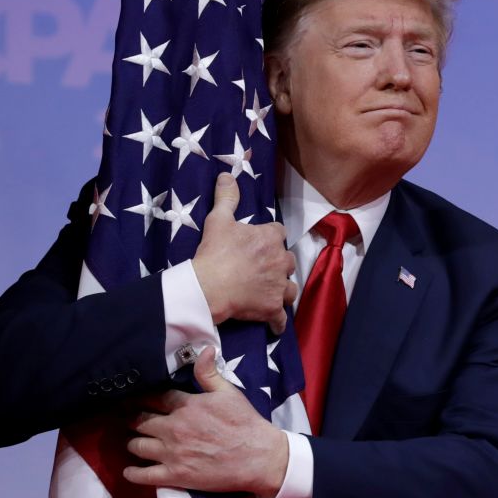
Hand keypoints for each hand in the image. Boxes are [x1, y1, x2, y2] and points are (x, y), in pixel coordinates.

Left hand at [123, 348, 288, 496]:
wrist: (258, 457)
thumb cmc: (245, 423)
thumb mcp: (229, 393)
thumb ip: (210, 373)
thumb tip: (205, 349)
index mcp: (186, 406)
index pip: (154, 397)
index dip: (141, 397)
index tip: (134, 398)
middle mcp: (173, 428)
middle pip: (139, 421)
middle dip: (132, 418)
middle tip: (130, 419)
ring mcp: (172, 453)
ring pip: (136, 446)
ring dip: (132, 443)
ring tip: (134, 442)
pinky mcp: (174, 475)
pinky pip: (143, 475)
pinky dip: (132, 473)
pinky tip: (130, 470)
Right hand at [192, 173, 296, 334]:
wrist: (207, 287)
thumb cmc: (214, 252)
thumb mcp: (218, 220)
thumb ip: (226, 197)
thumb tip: (227, 174)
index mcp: (271, 238)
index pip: (279, 234)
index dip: (268, 239)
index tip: (257, 245)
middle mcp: (281, 260)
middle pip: (286, 261)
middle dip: (276, 265)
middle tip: (258, 270)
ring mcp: (279, 286)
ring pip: (290, 288)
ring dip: (282, 290)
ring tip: (269, 293)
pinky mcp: (273, 307)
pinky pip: (281, 318)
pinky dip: (277, 321)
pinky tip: (273, 323)